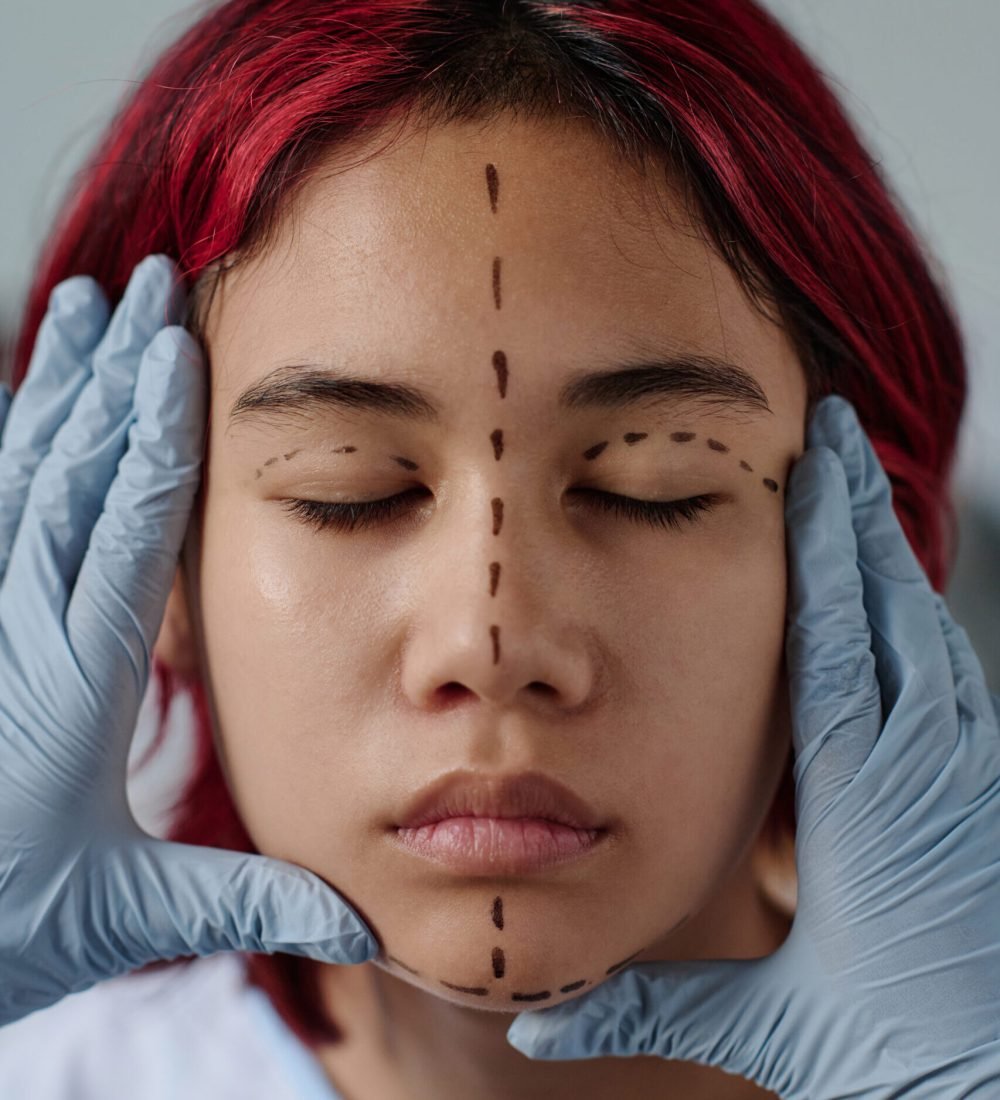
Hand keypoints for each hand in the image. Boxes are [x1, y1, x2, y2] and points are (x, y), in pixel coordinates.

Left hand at [0, 255, 376, 1027]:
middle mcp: (19, 632)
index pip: (129, 529)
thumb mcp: (131, 912)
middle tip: (145, 286)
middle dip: (114, 374)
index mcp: (78, 681)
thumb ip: (246, 901)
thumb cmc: (4, 928)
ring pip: (19, 479)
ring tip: (85, 307)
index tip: (176, 350)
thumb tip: (357, 920)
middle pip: (74, 475)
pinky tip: (13, 403)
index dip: (157, 434)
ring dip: (58, 388)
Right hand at [506, 395, 999, 1097]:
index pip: (835, 639)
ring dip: (892, 558)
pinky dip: (926, 622)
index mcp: (860, 796)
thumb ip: (649, 1002)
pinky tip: (907, 606)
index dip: (821, 545)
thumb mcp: (770, 1023)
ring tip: (859, 495)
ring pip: (931, 635)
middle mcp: (926, 766)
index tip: (810, 465)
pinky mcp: (988, 794)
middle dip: (857, 514)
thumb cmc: (902, 1053)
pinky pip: (958, 680)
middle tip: (834, 432)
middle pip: (891, 607)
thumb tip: (535, 1020)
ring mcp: (968, 775)